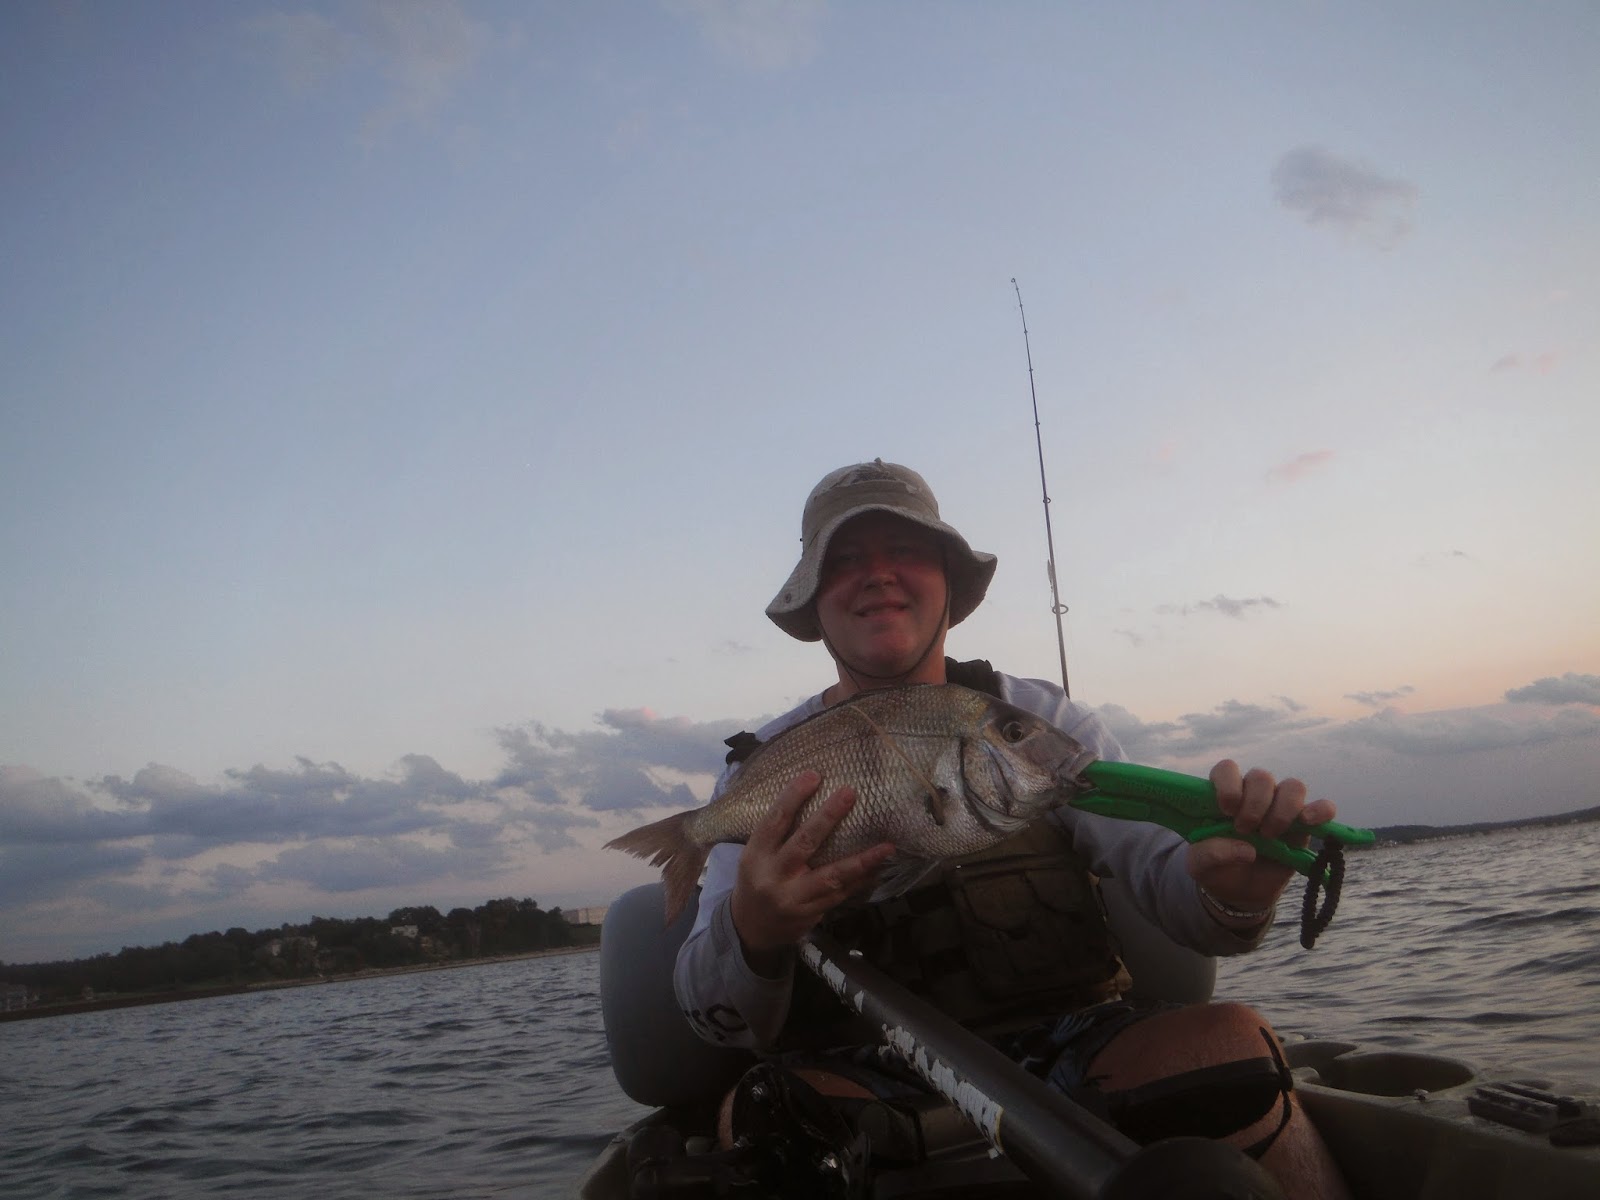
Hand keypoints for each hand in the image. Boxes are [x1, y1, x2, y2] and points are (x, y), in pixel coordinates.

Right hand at [729, 771, 894, 969]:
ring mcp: (794, 897)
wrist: (750, 928)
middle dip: (828, 817)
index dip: (793, 797)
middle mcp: (773, 876)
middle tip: (849, 793)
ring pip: (832, 876)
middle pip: (804, 843)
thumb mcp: (755, 855)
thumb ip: (778, 834)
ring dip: (862, 860)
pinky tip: (879, 867)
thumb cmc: (757, 880)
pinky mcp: (811, 913)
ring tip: (887, 847)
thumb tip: (814, 796)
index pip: (774, 821)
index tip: (813, 775)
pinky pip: (841, 894)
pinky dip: (861, 880)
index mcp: (756, 855)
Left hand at [1186, 759, 1338, 914]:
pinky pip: (1323, 807)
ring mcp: (1281, 808)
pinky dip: (1321, 810)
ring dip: (1282, 809)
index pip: (1227, 769)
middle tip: (1245, 829)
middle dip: (1255, 803)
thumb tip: (1246, 850)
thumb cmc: (1216, 868)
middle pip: (1261, 777)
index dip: (1229, 783)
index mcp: (1224, 795)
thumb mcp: (1199, 865)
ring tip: (1269, 835)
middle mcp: (1254, 795)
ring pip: (1293, 786)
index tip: (1227, 809)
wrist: (1240, 892)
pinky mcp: (1304, 827)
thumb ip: (1209, 854)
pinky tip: (1308, 821)